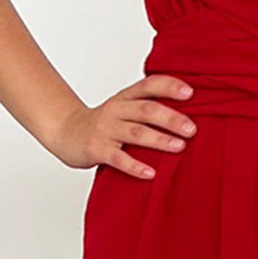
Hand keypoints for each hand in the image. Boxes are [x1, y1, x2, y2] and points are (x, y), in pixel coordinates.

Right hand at [48, 74, 197, 175]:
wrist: (65, 131)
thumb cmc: (102, 123)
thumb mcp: (123, 108)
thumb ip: (147, 107)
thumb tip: (188, 115)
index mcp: (125, 98)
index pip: (149, 85)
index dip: (169, 86)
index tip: (191, 92)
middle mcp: (116, 110)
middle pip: (146, 110)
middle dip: (171, 118)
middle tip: (192, 129)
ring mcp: (105, 129)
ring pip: (135, 132)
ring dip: (159, 139)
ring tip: (180, 146)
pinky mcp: (96, 149)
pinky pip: (118, 158)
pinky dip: (135, 166)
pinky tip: (151, 173)